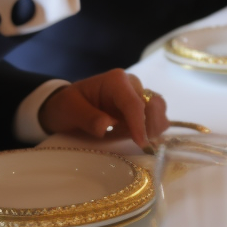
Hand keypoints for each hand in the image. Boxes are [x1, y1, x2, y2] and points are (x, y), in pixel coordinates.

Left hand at [37, 69, 168, 149]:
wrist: (67, 106)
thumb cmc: (67, 105)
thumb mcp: (71, 110)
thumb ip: (89, 118)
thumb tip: (106, 126)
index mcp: (116, 81)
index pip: (134, 103)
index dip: (139, 124)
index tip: (141, 144)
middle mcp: (132, 85)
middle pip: (154, 104)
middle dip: (150, 126)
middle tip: (139, 145)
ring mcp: (138, 96)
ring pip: (159, 111)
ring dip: (153, 129)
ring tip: (136, 141)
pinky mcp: (140, 109)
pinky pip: (155, 119)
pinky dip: (152, 131)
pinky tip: (137, 139)